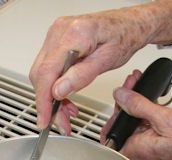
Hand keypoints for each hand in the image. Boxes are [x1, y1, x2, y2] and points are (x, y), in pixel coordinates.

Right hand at [29, 0, 171, 132]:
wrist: (129, 24)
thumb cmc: (124, 36)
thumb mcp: (107, 61)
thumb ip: (81, 76)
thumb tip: (58, 91)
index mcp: (74, 34)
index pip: (47, 72)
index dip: (43, 100)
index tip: (45, 119)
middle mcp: (60, 31)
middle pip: (41, 74)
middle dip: (49, 103)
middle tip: (62, 122)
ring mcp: (56, 34)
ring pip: (42, 73)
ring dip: (51, 96)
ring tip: (67, 112)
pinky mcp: (57, 40)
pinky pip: (48, 66)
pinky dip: (54, 85)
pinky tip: (64, 97)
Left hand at [107, 85, 171, 159]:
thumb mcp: (166, 118)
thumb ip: (140, 106)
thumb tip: (121, 97)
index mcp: (138, 149)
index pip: (113, 130)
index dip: (115, 108)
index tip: (122, 90)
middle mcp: (144, 152)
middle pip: (125, 125)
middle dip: (126, 101)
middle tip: (133, 82)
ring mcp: (155, 148)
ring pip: (137, 124)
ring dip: (138, 103)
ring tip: (141, 84)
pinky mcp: (165, 144)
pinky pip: (150, 127)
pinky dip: (149, 111)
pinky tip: (153, 99)